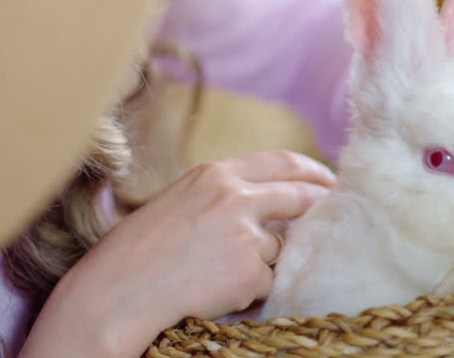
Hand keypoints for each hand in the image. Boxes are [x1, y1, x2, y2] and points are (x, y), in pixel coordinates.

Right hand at [19, 150, 334, 357]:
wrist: (116, 292)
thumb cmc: (136, 253)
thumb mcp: (179, 203)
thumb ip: (222, 196)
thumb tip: (270, 204)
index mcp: (214, 173)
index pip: (282, 161)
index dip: (312, 172)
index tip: (329, 182)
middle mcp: (234, 195)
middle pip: (301, 197)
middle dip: (321, 208)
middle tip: (337, 217)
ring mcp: (246, 232)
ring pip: (281, 248)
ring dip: (264, 264)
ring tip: (218, 274)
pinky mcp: (250, 269)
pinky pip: (267, 281)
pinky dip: (251, 291)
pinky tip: (215, 292)